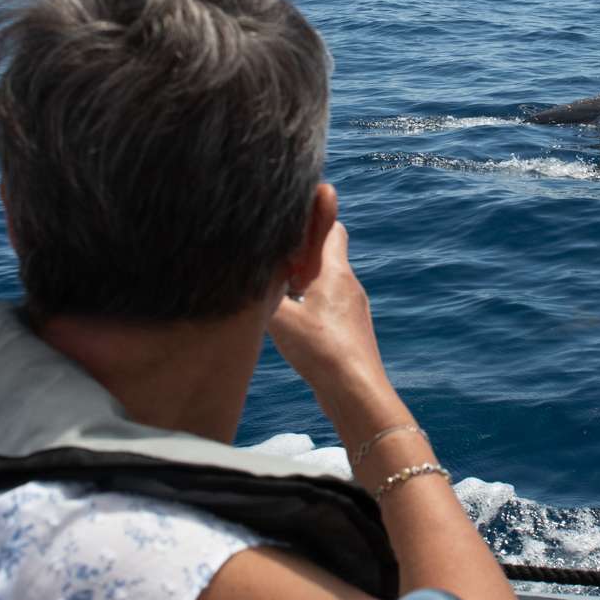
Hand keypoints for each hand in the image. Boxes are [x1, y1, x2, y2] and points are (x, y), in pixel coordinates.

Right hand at [267, 225, 396, 427]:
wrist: (356, 393)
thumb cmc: (322, 350)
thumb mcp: (280, 317)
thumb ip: (262, 289)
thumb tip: (243, 271)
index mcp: (335, 272)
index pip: (331, 228)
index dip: (316, 215)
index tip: (298, 206)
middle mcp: (349, 285)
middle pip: (328, 254)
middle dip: (304, 250)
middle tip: (278, 253)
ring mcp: (353, 309)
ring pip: (328, 282)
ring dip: (306, 279)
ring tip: (280, 286)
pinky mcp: (351, 331)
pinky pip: (330, 305)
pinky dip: (312, 302)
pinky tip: (294, 319)